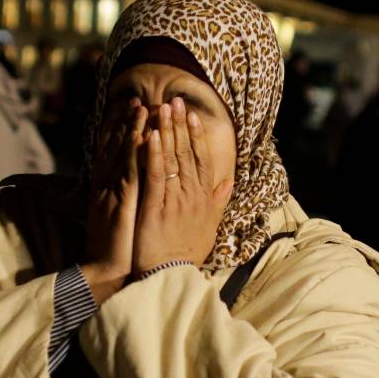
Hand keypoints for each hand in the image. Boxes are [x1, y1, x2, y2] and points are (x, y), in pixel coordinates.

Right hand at [82, 100, 146, 303]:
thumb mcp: (124, 214)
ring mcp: (112, 192)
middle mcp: (107, 185)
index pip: (115, 152)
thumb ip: (129, 194)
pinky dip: (134, 153)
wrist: (108, 272)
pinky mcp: (121, 203)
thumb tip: (137, 178)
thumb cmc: (121, 246)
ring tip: (141, 107)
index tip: (134, 108)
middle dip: (126, 121)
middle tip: (137, 98)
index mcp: (109, 187)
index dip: (123, 128)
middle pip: (116, 147)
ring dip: (131, 129)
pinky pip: (129, 173)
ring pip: (122, 154)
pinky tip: (142, 135)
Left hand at [133, 97, 233, 272]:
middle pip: (187, 153)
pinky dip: (153, 155)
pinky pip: (155, 176)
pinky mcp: (155, 208)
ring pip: (171, 160)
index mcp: (203, 198)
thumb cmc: (186, 253)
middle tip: (174, 101)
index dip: (197, 135)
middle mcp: (191, 196)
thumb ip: (218, 201)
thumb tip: (229, 180)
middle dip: (180, 125)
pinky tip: (148, 136)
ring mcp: (174, 201)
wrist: (169, 276)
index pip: (202, 159)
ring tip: (161, 109)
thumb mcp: (209, 227)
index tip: (192, 115)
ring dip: (166, 132)